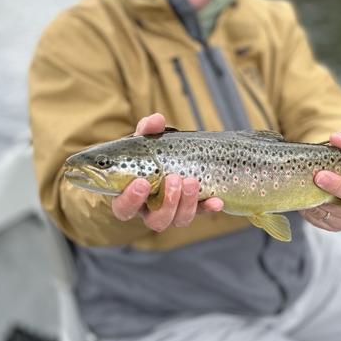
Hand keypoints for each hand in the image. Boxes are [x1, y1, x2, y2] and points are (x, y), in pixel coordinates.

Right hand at [111, 113, 223, 231]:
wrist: (167, 160)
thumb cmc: (149, 154)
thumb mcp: (145, 141)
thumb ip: (147, 131)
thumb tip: (156, 120)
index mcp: (130, 197)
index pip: (124, 209)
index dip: (131, 200)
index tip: (142, 182)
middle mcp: (150, 210)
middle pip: (155, 220)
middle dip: (166, 202)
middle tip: (173, 178)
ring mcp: (172, 212)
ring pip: (177, 220)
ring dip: (186, 203)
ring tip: (192, 181)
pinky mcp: (191, 209)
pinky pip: (200, 213)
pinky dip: (208, 208)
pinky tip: (216, 201)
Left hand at [301, 130, 340, 231]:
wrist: (335, 172)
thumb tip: (337, 138)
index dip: (340, 185)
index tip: (321, 175)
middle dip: (325, 194)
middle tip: (311, 180)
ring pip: (327, 214)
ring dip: (314, 201)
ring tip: (305, 184)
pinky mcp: (330, 225)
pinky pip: (316, 220)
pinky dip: (309, 209)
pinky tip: (305, 196)